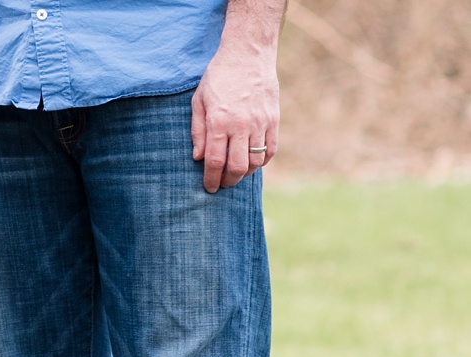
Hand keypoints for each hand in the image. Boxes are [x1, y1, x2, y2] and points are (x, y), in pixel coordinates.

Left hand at [191, 42, 279, 192]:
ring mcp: (260, 122)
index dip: (211, 179)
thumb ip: (198, 131)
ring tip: (235, 174)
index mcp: (219, 122)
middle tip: (222, 184)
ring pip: (255, 161)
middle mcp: (241, 125)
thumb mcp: (198, 102)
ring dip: (245, 174)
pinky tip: (253, 162)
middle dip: (228, 181)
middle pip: (237, 167)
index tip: (209, 188)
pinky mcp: (273, 118)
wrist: (248, 54)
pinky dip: (262, 161)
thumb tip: (198, 158)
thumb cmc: (218, 77)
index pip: (215, 162)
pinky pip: (271, 149)